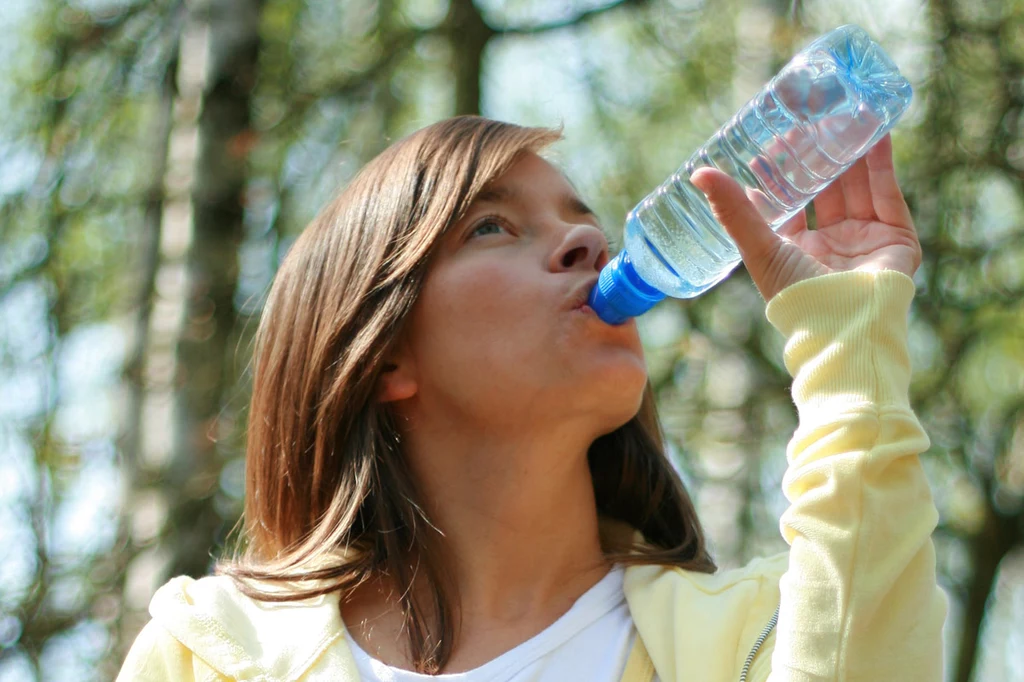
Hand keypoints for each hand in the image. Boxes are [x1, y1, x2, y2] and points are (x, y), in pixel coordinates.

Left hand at [689, 134, 921, 300]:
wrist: (845, 324)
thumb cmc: (797, 296)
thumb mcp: (760, 248)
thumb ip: (734, 212)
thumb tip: (699, 173)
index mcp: (796, 251)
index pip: (790, 204)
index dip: (783, 173)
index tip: (775, 140)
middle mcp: (831, 245)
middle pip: (826, 190)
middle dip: (819, 155)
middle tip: (810, 120)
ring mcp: (865, 241)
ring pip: (857, 187)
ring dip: (851, 152)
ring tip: (842, 115)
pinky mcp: (896, 238)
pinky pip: (888, 193)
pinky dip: (882, 163)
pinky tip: (876, 133)